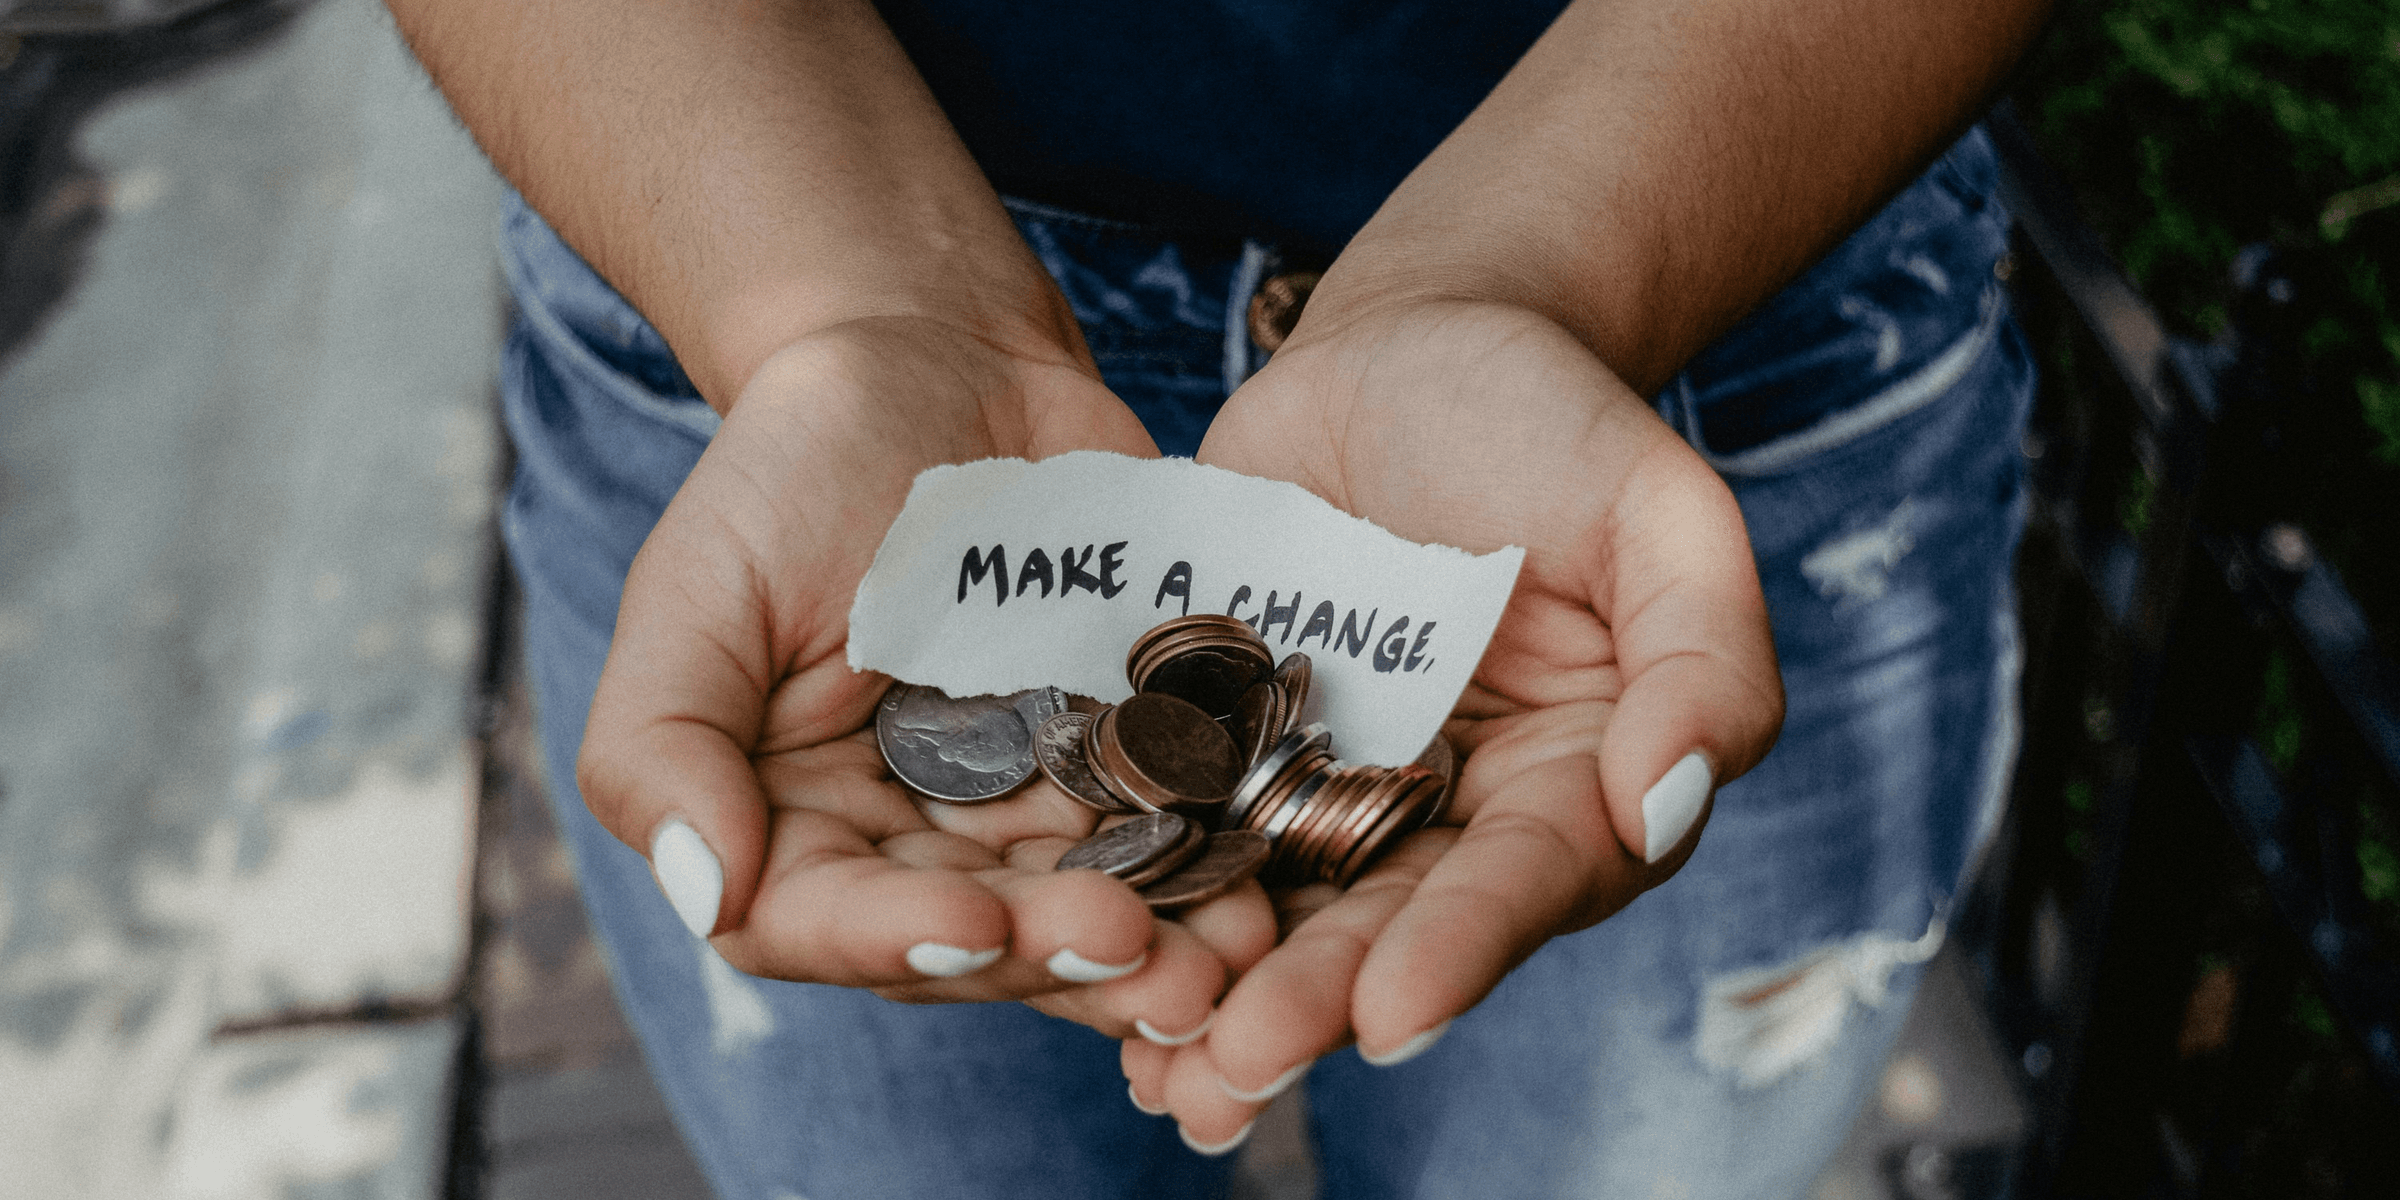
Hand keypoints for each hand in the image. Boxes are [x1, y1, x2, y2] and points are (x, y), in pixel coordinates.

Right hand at [576, 316, 1276, 1038]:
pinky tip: (1271, 889)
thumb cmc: (796, 465)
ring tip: (1230, 957)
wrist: (941, 359)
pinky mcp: (1125, 762)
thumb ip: (661, 744)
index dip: (900, 942)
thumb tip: (705, 891)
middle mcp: (909, 843)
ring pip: (1085, 912)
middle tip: (1146, 955)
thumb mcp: (698, 585)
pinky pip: (1172, 835)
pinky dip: (1218, 868)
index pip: (823, 924)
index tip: (981, 926)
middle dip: (1059, 957)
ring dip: (1159, 950)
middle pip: (976, 940)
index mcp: (789, 823)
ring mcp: (1026, 809)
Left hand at [1128, 300, 1783, 1141]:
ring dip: (1217, 991)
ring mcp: (1327, 786)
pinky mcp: (1222, 745)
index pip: (1523, 881)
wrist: (1409, 345)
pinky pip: (1179, 830)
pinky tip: (1079, 965)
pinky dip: (1139, 897)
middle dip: (1314, 1001)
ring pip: (1276, 908)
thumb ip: (1703, 657)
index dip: (1461, 948)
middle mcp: (1448, 816)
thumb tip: (1667, 805)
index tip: (1392, 1012)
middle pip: (1385, 924)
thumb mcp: (1660, 510)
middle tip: (1238, 1062)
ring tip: (1157, 1068)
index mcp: (1569, 784)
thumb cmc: (1552, 420)